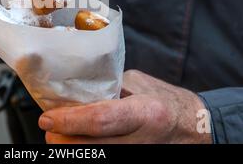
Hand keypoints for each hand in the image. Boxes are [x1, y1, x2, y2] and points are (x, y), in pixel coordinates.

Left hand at [38, 70, 211, 143]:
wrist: (194, 127)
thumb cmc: (165, 101)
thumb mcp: (137, 85)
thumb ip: (106, 89)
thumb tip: (73, 93)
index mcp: (145, 112)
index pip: (100, 120)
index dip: (69, 121)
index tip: (48, 118)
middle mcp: (142, 141)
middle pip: (90, 149)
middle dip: (61, 141)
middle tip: (49, 129)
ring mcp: (139, 156)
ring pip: (94, 159)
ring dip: (70, 150)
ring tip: (60, 136)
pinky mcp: (134, 162)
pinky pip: (104, 160)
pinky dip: (86, 152)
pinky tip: (79, 142)